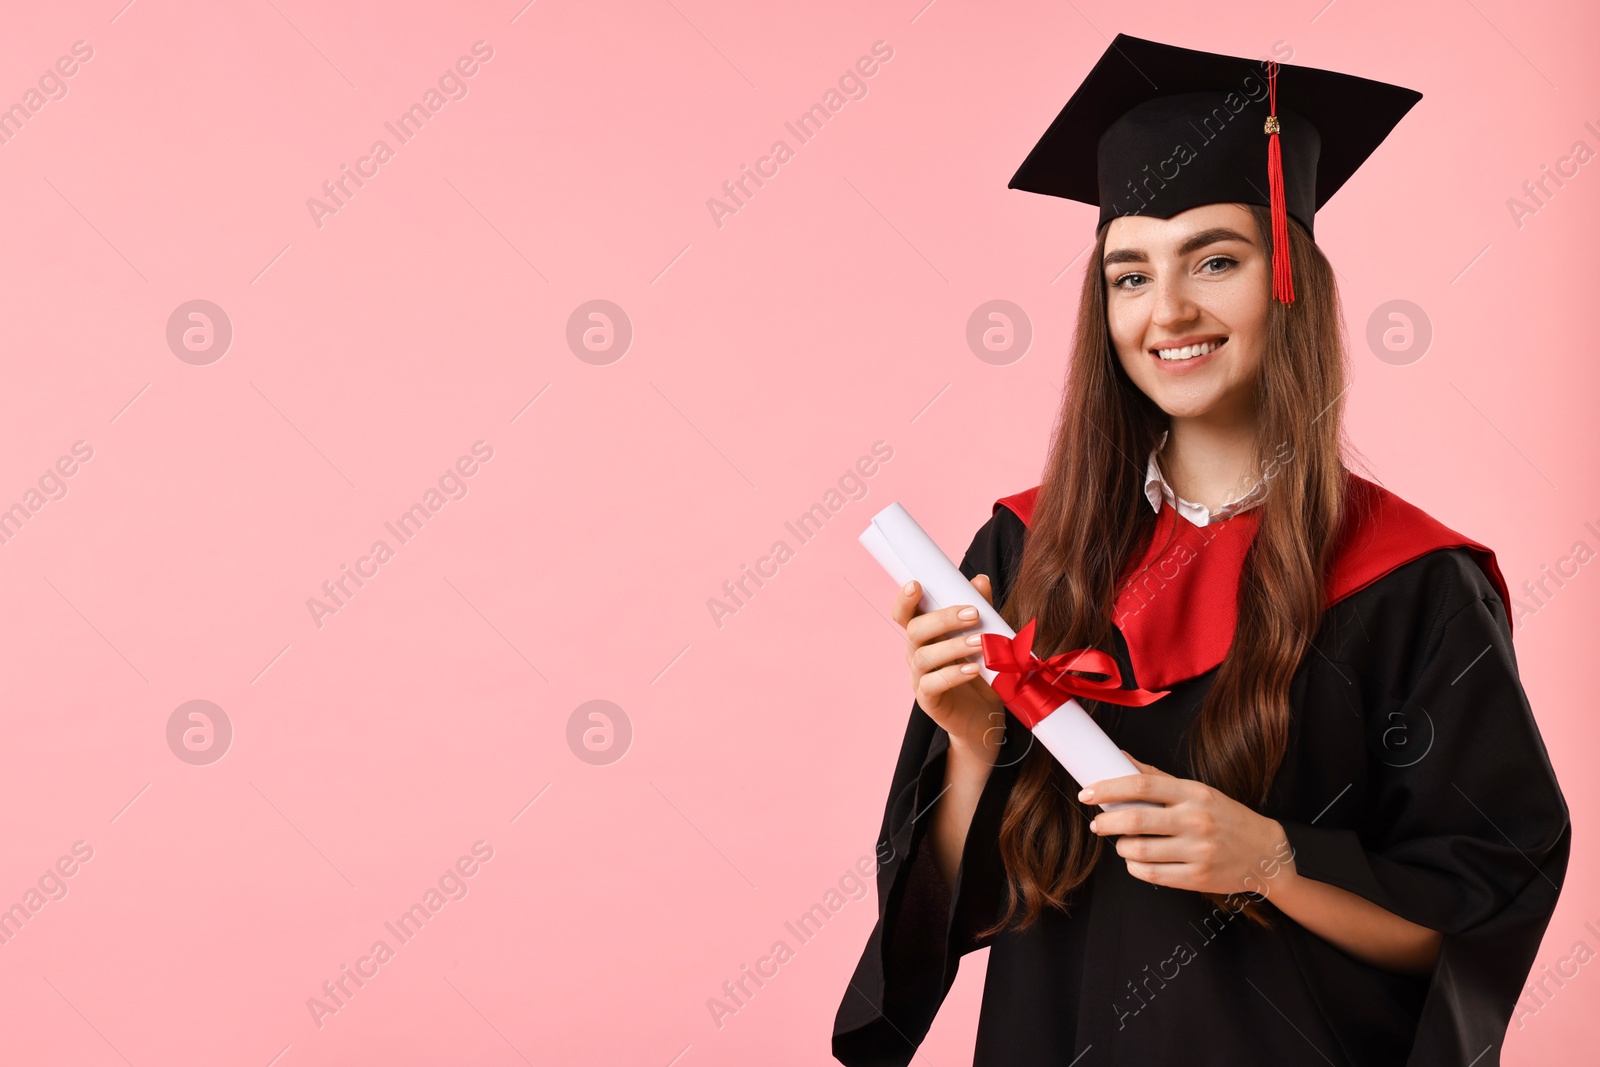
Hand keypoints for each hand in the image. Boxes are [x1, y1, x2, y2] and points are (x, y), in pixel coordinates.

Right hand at [894, 575, 1005, 759]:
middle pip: (915, 630)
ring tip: (982, 643)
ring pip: (924, 657)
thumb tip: (980, 581)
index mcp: (925, 636)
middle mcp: (916, 654)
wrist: (985, 716)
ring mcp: (919, 678)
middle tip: (973, 614)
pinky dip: (953, 675)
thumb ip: (980, 610)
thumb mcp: (984, 638)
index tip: (917, 585)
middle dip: (943, 619)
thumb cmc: (980, 672)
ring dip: (954, 647)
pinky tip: (973, 669)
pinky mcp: (929, 700)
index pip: (905, 614)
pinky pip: (932, 684)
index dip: (905, 599)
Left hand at [1082, 752, 1293, 896]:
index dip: (1109, 788)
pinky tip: (1136, 861)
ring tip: (1122, 843)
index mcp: (1193, 793)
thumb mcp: (1197, 790)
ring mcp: (1198, 850)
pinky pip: (1152, 874)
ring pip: (1140, 850)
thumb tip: (1120, 757)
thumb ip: (1157, 777)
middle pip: (1136, 820)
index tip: (1087, 793)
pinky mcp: (1198, 878)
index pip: (1142, 786)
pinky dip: (1135, 867)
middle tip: (1097, 823)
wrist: (1266, 852)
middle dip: (1106, 822)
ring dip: (1121, 847)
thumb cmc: (1225, 817)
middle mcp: (1195, 820)